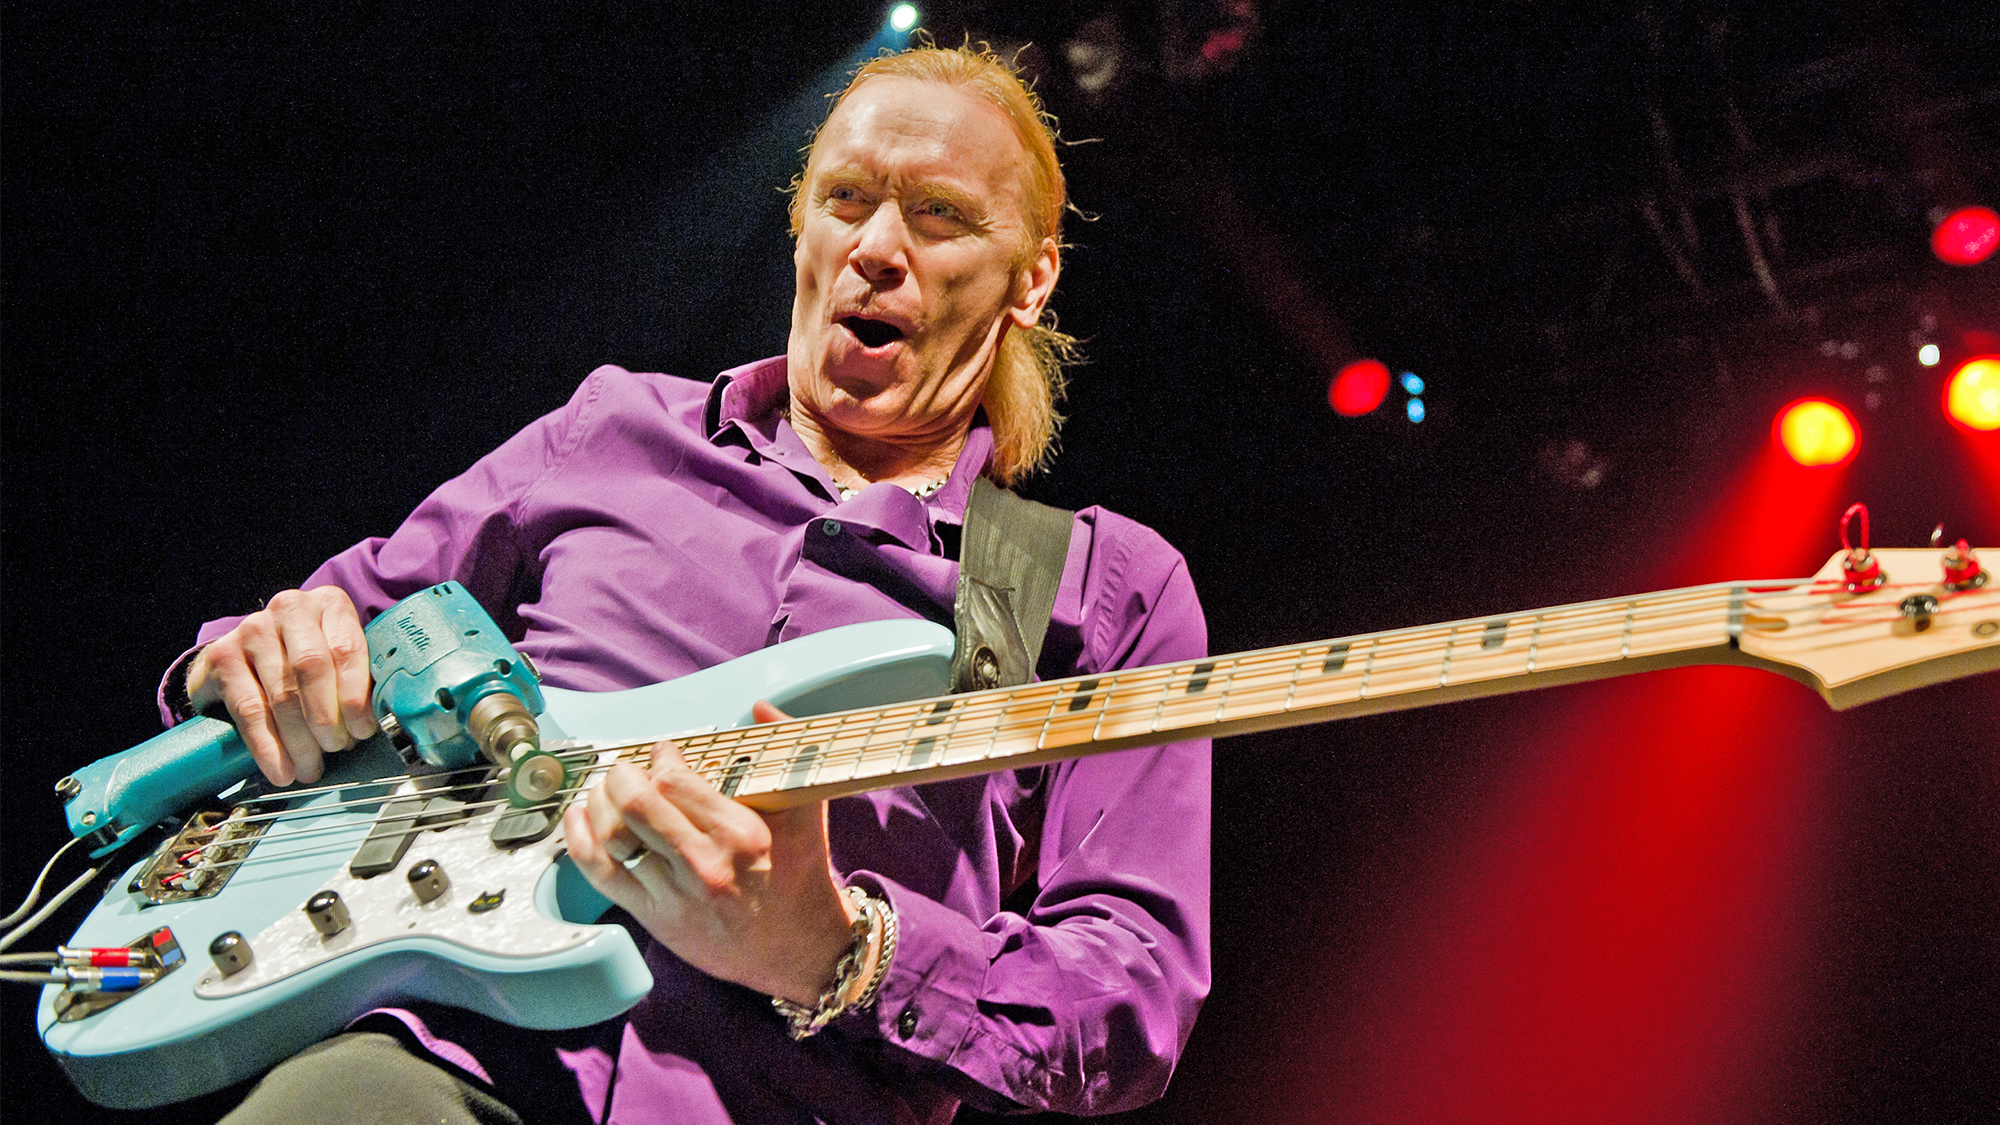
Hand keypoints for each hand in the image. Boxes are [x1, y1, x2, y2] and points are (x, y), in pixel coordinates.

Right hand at [186, 586, 375, 786]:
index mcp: (329, 604)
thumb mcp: (337, 657)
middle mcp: (289, 608)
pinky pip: (249, 709)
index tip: (362, 730)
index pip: (346, 649)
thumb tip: (378, 723)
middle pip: (312, 668)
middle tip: (336, 749)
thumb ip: (359, 679)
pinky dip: (268, 746)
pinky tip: (281, 769)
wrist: (242, 656)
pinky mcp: (222, 656)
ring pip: (282, 694)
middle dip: (328, 718)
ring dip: (300, 741)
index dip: (356, 695)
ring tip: (311, 768)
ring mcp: (252, 629)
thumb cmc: (303, 660)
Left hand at [562, 701, 858, 1003]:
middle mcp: (706, 864)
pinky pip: (601, 874)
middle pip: (637, 803)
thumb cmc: (800, 875)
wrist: (797, 949)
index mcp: (742, 834)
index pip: (677, 780)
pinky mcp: (655, 917)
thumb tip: (762, 707)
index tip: (663, 751)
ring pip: (614, 836)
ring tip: (605, 790)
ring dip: (598, 802)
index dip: (661, 756)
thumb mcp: (805, 809)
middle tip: (626, 769)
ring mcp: (677, 894)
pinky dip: (579, 840)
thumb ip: (788, 750)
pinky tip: (579, 818)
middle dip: (621, 774)